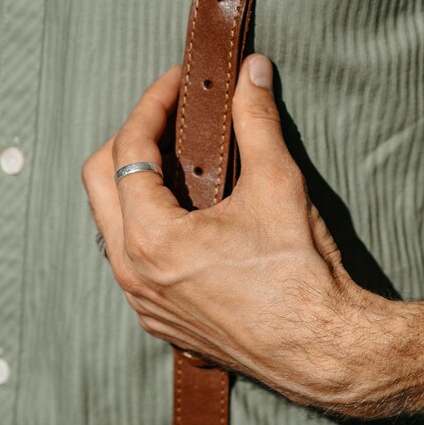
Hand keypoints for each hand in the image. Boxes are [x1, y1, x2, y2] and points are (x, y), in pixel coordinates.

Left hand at [83, 54, 394, 412]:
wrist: (324, 351)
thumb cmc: (300, 275)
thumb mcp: (278, 183)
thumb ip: (256, 120)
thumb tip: (252, 73)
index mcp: (150, 239)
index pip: (128, 150)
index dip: (152, 104)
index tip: (179, 82)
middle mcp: (134, 274)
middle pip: (99, 181)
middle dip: (130, 138)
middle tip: (169, 115)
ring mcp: (144, 302)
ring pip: (112, 223)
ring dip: (135, 182)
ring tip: (179, 156)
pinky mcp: (163, 321)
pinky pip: (133, 259)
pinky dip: (148, 222)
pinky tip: (189, 210)